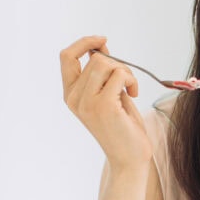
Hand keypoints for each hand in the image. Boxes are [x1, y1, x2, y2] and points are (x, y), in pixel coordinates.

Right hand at [60, 36, 151, 168]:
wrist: (129, 158)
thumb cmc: (122, 127)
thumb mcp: (108, 95)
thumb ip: (102, 74)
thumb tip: (101, 48)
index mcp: (70, 95)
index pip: (66, 57)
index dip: (84, 43)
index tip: (103, 41)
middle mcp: (74, 98)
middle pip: (94, 58)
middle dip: (117, 64)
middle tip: (127, 82)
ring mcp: (86, 102)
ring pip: (105, 63)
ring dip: (125, 72)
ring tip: (130, 90)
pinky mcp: (103, 106)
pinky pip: (120, 74)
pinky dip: (131, 80)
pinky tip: (133, 95)